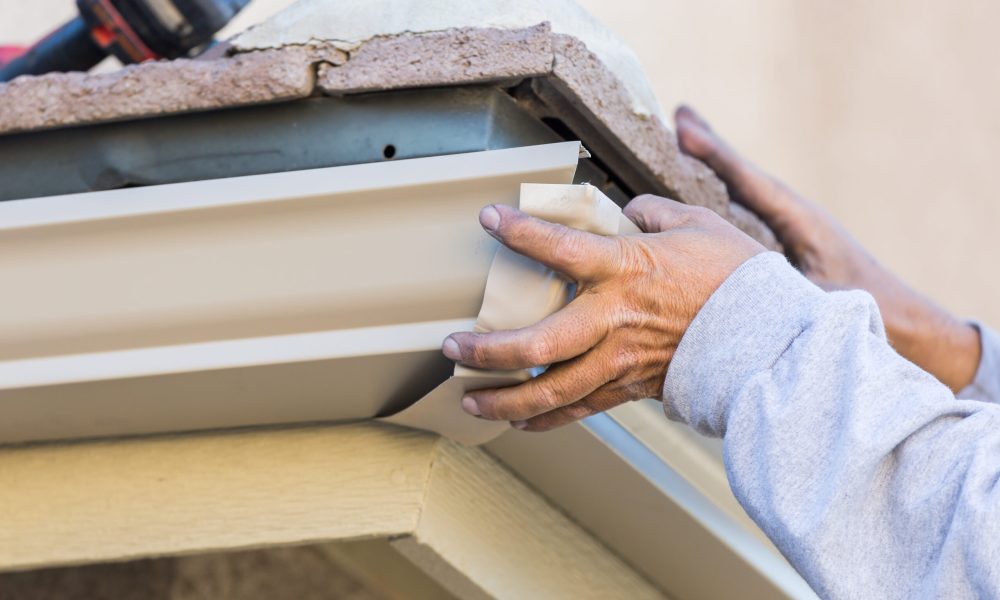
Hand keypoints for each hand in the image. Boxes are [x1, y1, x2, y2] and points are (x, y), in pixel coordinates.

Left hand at [441, 198, 764, 431]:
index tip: (488, 219)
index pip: (558, 248)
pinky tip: (517, 422)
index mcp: (626, 268)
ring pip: (551, 389)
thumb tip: (627, 212)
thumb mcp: (696, 225)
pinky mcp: (633, 388)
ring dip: (503, 399)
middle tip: (450, 348)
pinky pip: (581, 409)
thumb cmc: (737, 276)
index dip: (519, 232)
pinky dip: (546, 418)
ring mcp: (621, 360)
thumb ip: (651, 214)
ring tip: (468, 400)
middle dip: (486, 350)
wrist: (774, 338)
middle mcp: (613, 319)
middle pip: (536, 342)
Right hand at [675, 105, 980, 392]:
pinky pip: (747, 209)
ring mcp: (790, 227)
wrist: (903, 319)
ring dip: (715, 166)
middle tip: (681, 113)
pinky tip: (706, 191)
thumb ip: (780, 284)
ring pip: (744, 189)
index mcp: (801, 220)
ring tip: (686, 138)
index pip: (749, 181)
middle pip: (743, 174)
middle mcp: (793, 215)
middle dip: (711, 146)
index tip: (684, 129)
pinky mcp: (788, 241)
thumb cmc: (866, 308)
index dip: (715, 155)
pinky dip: (725, 192)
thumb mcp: (820, 296)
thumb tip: (735, 273)